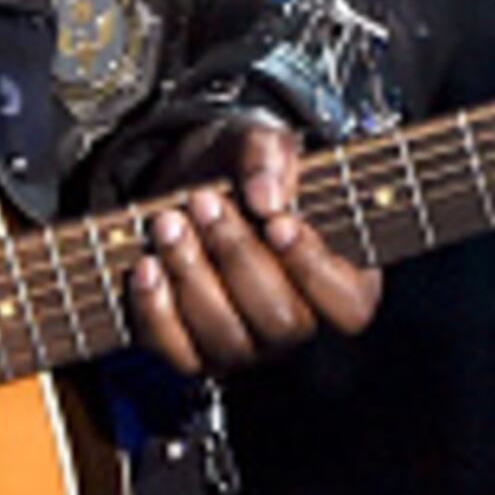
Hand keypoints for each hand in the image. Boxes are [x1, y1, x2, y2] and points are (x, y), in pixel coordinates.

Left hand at [124, 111, 381, 376]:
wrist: (190, 185)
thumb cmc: (245, 169)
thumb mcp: (263, 142)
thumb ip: (273, 157)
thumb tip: (266, 197)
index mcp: (340, 281)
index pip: (347, 304)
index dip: (313, 268)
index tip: (276, 223)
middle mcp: (298, 325)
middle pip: (280, 321)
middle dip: (236, 257)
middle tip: (203, 203)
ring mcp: (247, 347)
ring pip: (226, 338)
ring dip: (191, 276)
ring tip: (167, 223)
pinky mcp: (194, 352)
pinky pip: (177, 350)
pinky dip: (156, 309)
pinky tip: (147, 265)